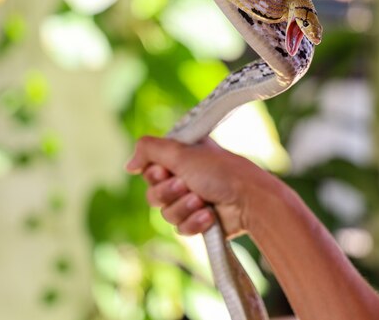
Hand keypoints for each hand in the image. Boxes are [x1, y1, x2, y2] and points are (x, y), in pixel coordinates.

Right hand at [126, 136, 275, 237]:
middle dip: (170, 192)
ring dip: (184, 207)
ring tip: (203, 201)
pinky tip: (210, 216)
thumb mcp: (181, 152)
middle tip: (188, 185)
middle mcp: (184, 177)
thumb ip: (149, 150)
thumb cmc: (221, 171)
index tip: (168, 170)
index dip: (155, 174)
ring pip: (165, 213)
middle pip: (153, 194)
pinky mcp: (199, 221)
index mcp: (180, 157)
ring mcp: (191, 200)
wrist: (249, 200)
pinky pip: (180, 228)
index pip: (149, 169)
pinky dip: (194, 222)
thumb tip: (128, 165)